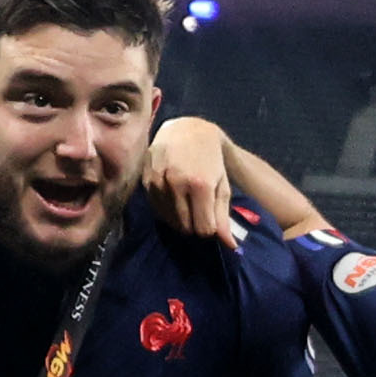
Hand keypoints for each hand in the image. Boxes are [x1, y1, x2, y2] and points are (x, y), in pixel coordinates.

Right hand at [146, 115, 234, 238]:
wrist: (186, 131)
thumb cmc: (210, 160)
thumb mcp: (222, 186)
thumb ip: (223, 216)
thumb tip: (230, 245)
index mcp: (200, 185)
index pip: (204, 229)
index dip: (209, 229)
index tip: (211, 219)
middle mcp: (177, 183)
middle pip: (186, 227)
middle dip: (195, 225)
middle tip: (199, 210)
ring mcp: (158, 182)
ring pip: (169, 220)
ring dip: (180, 219)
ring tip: (187, 202)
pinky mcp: (145, 180)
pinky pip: (156, 209)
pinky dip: (166, 211)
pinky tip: (174, 199)